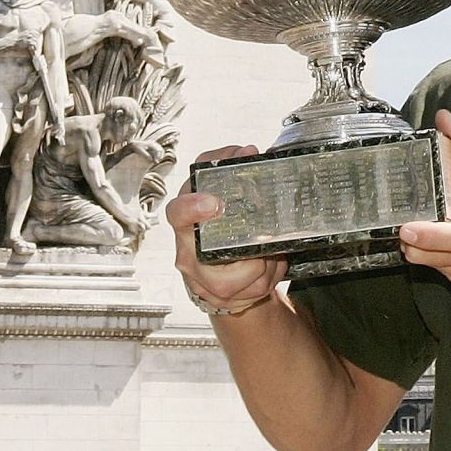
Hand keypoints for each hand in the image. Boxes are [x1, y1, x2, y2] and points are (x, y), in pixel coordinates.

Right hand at [167, 146, 286, 313]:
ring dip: (266, 261)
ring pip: (244, 275)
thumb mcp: (219, 187)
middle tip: (261, 241)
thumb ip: (228, 164)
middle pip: (213, 256)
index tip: (215, 202)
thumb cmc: (217, 220)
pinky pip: (256, 288)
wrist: (217, 263)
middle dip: (245, 250)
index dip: (193, 208)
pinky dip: (272, 273)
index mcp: (184, 221)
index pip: (178, 213)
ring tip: (270, 250)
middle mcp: (187, 252)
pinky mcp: (220, 298)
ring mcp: (202, 280)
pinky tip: (270, 263)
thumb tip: (249, 152)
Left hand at [396, 111, 450, 286]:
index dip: (429, 235)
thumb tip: (445, 119)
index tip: (407, 228)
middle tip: (402, 218)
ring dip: (416, 246)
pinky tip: (432, 236)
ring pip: (426, 263)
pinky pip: (433, 268)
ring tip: (418, 223)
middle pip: (430, 254)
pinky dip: (426, 253)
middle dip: (410, 238)